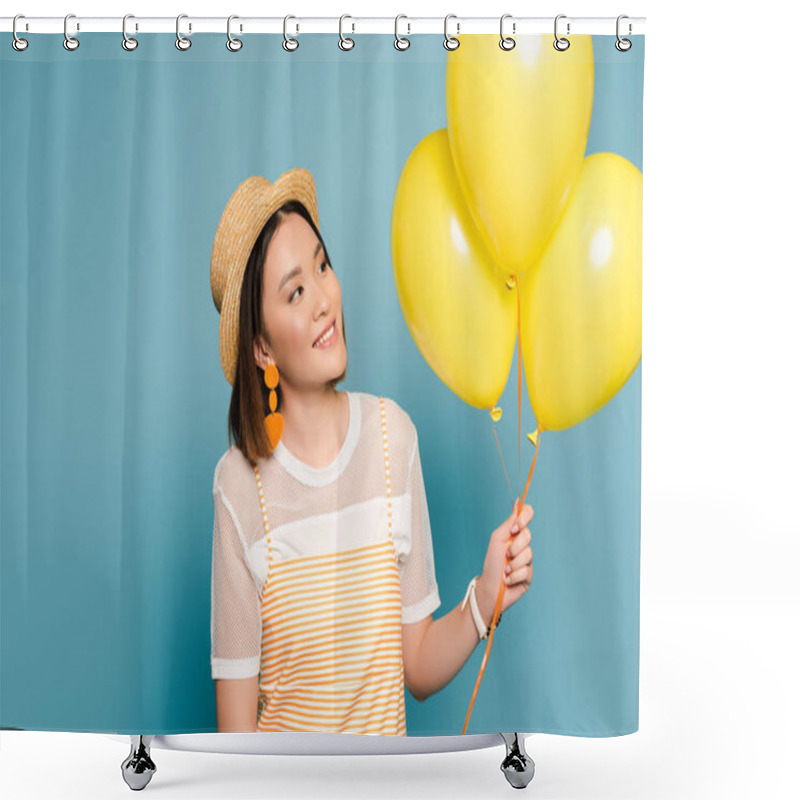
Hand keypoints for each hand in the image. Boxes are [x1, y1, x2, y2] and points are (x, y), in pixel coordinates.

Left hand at [475, 498, 533, 625]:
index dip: (524, 518)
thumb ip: (509, 522)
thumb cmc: (491, 563)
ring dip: (512, 564)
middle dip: (514, 546)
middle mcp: (523, 545)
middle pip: (528, 536)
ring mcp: (527, 560)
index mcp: (515, 534)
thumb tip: (518, 502)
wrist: (489, 588)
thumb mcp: (498, 539)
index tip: (515, 528)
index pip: (527, 515)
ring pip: (528, 555)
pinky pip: (526, 571)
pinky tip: (508, 579)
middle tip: (505, 554)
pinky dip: (514, 576)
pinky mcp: (529, 575)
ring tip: (505, 570)